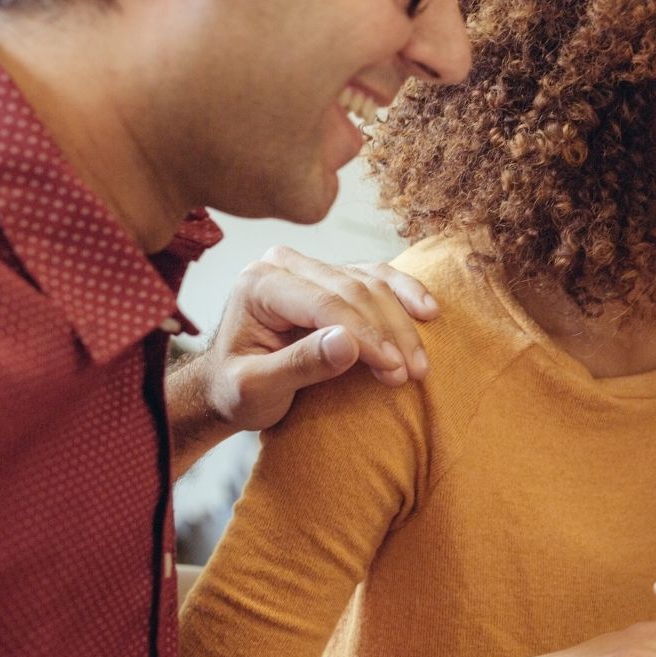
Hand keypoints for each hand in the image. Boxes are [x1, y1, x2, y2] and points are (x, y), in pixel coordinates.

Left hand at [192, 245, 439, 429]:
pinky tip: (428, 312)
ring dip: (402, 324)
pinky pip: (379, 278)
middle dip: (388, 333)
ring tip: (418, 365)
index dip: (366, 335)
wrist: (227, 387)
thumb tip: (349, 343)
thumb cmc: (235, 391)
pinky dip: (406, 294)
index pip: (325, 303)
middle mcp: (286, 265)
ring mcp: (312, 267)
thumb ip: (299, 365)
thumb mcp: (255, 389)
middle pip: (354, 291)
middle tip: (409, 374)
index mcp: (260, 283)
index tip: (393, 370)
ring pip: (372, 284)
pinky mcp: (334, 277)